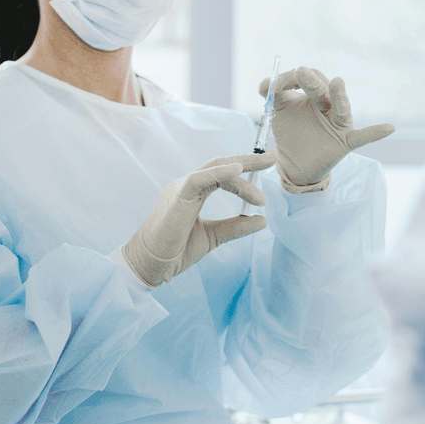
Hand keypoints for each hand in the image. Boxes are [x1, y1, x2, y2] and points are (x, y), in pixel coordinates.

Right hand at [122, 152, 275, 286]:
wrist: (151, 265)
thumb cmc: (175, 250)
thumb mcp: (213, 236)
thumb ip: (236, 226)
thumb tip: (262, 220)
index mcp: (194, 192)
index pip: (224, 174)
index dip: (246, 170)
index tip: (268, 169)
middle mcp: (188, 185)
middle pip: (222, 165)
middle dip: (249, 160)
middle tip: (273, 158)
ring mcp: (181, 187)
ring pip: (215, 169)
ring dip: (242, 173)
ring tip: (263, 186)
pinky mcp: (177, 195)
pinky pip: (200, 178)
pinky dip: (220, 172)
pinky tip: (238, 169)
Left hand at [260, 67, 394, 190]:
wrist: (295, 164)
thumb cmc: (291, 131)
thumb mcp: (279, 110)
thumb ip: (272, 94)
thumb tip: (265, 83)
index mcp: (314, 95)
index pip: (307, 79)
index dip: (290, 79)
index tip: (271, 85)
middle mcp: (328, 105)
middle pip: (322, 90)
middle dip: (311, 82)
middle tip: (301, 72)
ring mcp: (338, 124)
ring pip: (341, 107)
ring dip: (338, 96)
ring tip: (337, 83)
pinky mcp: (345, 142)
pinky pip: (362, 137)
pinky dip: (375, 133)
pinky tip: (389, 128)